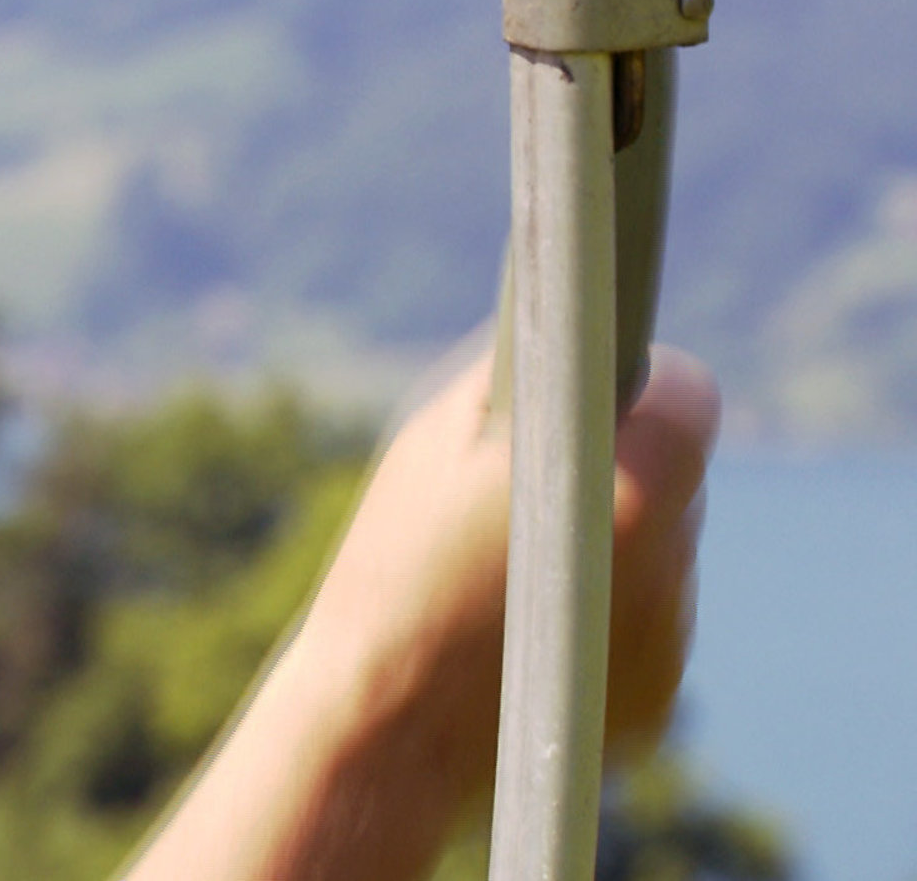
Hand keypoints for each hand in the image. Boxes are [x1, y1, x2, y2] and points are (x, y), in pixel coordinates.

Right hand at [299, 345, 718, 794]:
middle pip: (674, 479)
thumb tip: (568, 342)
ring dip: (607, 548)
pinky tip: (524, 632)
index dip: (642, 388)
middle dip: (618, 471)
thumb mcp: (437, 436)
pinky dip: (598, 619)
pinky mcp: (657, 698)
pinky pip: (640, 626)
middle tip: (529, 491)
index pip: (690, 394)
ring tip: (511, 574)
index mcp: (631, 484)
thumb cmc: (395, 566)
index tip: (598, 398)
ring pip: (658, 555)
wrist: (380, 727)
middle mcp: (672, 560)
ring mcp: (671, 638)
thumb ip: (521, 381)